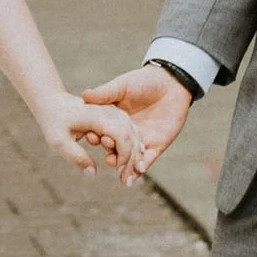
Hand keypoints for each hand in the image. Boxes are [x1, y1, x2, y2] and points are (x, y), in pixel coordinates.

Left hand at [39, 92, 141, 181]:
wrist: (52, 102)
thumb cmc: (53, 122)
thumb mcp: (58, 141)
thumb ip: (76, 157)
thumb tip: (93, 173)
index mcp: (99, 117)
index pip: (122, 137)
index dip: (125, 157)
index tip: (120, 174)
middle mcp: (110, 111)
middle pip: (131, 136)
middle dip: (133, 160)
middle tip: (128, 182)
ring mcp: (114, 111)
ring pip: (133, 133)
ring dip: (135, 154)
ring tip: (132, 175)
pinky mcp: (114, 114)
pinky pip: (129, 130)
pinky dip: (132, 146)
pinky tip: (132, 162)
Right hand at [82, 64, 193, 178]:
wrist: (171, 83)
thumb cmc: (144, 81)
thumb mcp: (122, 85)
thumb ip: (104, 93)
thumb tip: (84, 95)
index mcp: (114, 119)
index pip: (102, 131)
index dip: (96, 135)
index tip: (91, 136)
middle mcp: (125, 132)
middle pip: (113, 146)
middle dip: (109, 150)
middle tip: (107, 148)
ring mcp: (140, 140)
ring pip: (128, 157)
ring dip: (121, 165)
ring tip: (116, 165)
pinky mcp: (155, 145)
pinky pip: (146, 160)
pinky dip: (140, 169)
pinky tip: (134, 175)